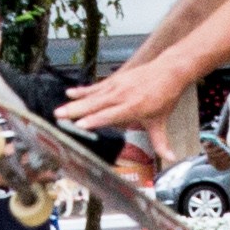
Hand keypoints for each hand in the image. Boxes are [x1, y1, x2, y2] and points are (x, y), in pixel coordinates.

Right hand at [62, 50, 195, 134]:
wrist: (169, 71)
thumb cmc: (164, 97)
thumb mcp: (160, 121)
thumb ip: (161, 142)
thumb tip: (170, 158)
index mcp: (133, 107)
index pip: (110, 115)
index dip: (94, 120)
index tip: (80, 125)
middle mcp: (122, 96)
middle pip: (96, 105)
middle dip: (77, 111)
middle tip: (60, 117)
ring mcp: (117, 87)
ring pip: (92, 97)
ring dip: (75, 103)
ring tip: (59, 110)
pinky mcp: (114, 80)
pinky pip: (96, 87)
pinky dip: (82, 91)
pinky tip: (69, 93)